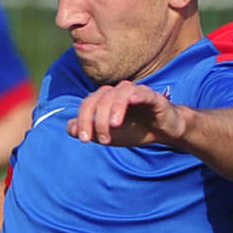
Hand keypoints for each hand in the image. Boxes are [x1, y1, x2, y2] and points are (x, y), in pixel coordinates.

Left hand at [67, 81, 188, 147]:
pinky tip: (131, 101)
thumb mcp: (107, 135)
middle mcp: (118, 93)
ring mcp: (135, 92)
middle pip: (101, 98)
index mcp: (105, 100)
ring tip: (114, 127)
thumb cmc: (133, 130)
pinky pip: (142, 92)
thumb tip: (71, 128)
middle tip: (102, 140)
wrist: (161, 132)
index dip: (83, 120)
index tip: (84, 139)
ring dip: (114, 110)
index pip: (88, 104)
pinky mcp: (153, 97)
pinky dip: (136, 95)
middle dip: (98, 120)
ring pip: (119, 93)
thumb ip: (89, 130)